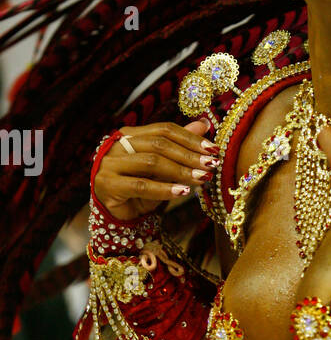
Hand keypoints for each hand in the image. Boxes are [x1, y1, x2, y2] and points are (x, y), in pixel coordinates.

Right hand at [93, 119, 218, 220]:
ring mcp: (110, 164)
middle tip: (211, 164)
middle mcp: (117, 145)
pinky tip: (183, 192)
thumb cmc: (139, 190)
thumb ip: (179, 145)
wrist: (116, 215)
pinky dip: (165, 189)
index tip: (213, 149)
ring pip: (151, 162)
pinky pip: (141, 185)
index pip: (164, 130)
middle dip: (189, 155)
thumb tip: (204, 124)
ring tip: (201, 178)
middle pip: (159, 144)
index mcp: (130, 135)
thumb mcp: (162, 168)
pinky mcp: (108, 185)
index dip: (190, 138)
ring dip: (181, 171)